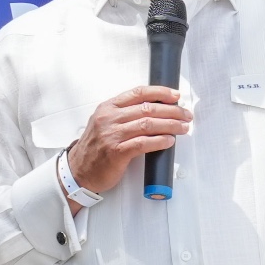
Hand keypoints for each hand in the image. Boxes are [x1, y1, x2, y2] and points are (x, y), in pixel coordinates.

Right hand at [67, 84, 193, 197]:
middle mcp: (109, 118)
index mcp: (108, 107)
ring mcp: (112, 135)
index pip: (138, 93)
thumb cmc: (96, 148)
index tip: (176, 96)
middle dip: (172, 111)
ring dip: (170, 125)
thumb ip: (124, 115)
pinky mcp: (116, 152)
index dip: (160, 92)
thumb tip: (155, 110)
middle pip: (147, 108)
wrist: (79, 171)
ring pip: (148, 124)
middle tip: (186, 115)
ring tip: (183, 128)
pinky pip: (143, 144)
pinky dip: (159, 141)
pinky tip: (169, 141)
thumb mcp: (105, 123)